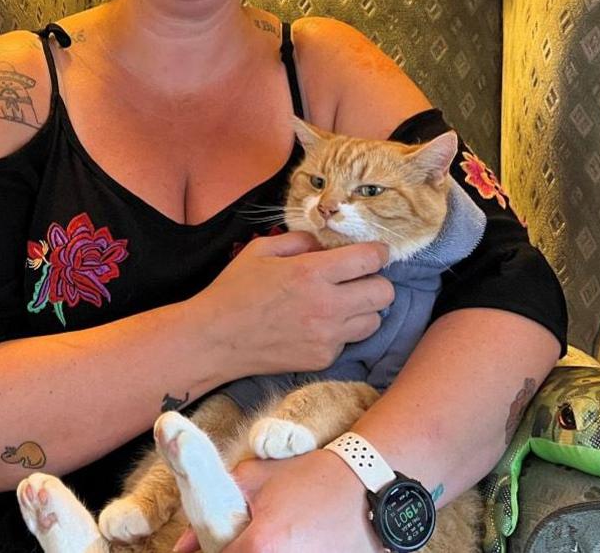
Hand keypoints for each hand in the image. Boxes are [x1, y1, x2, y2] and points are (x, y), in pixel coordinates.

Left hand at [172, 450, 380, 552]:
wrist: (367, 483)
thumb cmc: (310, 476)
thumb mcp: (255, 478)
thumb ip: (210, 506)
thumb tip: (183, 545)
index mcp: (260, 545)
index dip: (211, 552)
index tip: (212, 546)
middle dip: (237, 551)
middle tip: (244, 539)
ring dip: (264, 552)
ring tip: (278, 537)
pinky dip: (294, 552)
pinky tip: (299, 542)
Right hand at [190, 231, 392, 378]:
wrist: (216, 339)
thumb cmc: (235, 290)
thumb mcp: (262, 250)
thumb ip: (300, 241)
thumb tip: (326, 246)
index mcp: (312, 273)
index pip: (370, 259)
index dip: (378, 252)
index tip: (374, 253)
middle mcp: (326, 306)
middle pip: (384, 293)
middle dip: (375, 281)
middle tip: (357, 280)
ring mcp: (327, 336)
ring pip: (374, 320)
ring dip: (363, 309)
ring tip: (340, 305)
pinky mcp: (322, 359)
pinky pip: (349, 342)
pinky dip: (341, 332)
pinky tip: (318, 326)